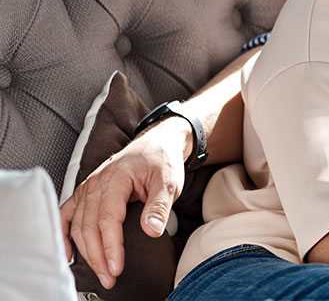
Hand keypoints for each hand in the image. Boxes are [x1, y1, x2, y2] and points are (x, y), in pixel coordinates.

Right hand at [58, 118, 189, 288]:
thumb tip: (152, 231)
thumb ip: (160, 206)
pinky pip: (66, 216)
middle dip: (98, 256)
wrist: (156, 144)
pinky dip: (63, 236)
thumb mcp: (170, 181)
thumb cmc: (162, 162)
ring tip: (101, 273)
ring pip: (78, 225)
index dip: (110, 245)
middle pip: (89, 226)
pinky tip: (67, 255)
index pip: (107, 218)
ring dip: (86, 252)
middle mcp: (95, 183)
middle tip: (110, 279)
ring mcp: (86, 188)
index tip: (116, 267)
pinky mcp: (84, 194)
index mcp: (115, 179)